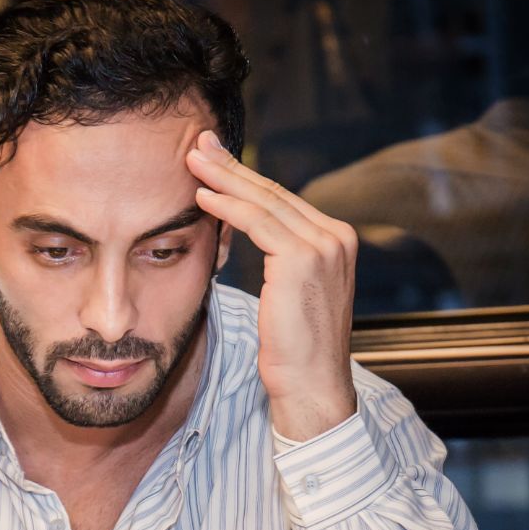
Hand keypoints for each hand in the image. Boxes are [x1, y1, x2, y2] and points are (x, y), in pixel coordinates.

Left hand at [186, 129, 357, 440]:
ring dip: (223, 179)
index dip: (245, 179)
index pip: (282, 201)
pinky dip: (227, 207)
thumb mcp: (290, 295)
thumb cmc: (293, 350)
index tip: (215, 161)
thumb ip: (280, 259)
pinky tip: (202, 197)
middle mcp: (336, 237)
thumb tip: (246, 229)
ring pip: (263, 202)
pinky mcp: (304, 259)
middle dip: (231, 167)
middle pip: (273, 193)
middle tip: (198, 143)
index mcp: (336, 241)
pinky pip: (257, 223)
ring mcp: (324, 246)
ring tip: (191, 161)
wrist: (312, 387)